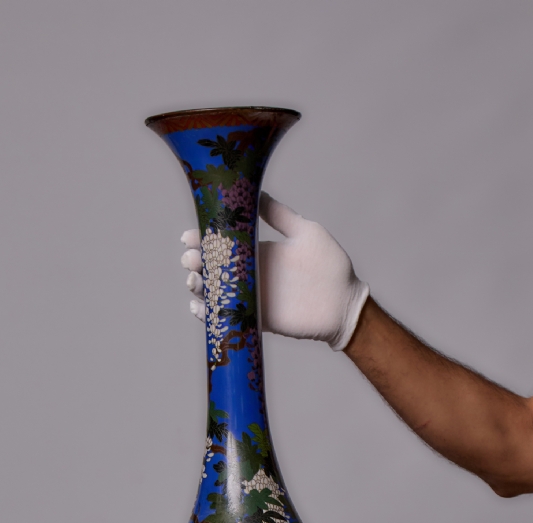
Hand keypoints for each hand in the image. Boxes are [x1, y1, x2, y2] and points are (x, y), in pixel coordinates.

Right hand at [180, 193, 369, 350]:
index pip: (225, 243)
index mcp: (260, 251)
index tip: (188, 236)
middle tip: (189, 260)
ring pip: (216, 291)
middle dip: (197, 262)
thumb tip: (257, 192)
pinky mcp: (257, 319)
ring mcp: (253, 297)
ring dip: (199, 287)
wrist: (344, 304)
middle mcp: (252, 274)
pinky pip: (228, 316)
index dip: (204, 239)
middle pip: (215, 267)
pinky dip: (209, 315)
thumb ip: (281, 215)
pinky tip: (198, 309)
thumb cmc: (331, 265)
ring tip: (193, 282)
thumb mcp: (306, 232)